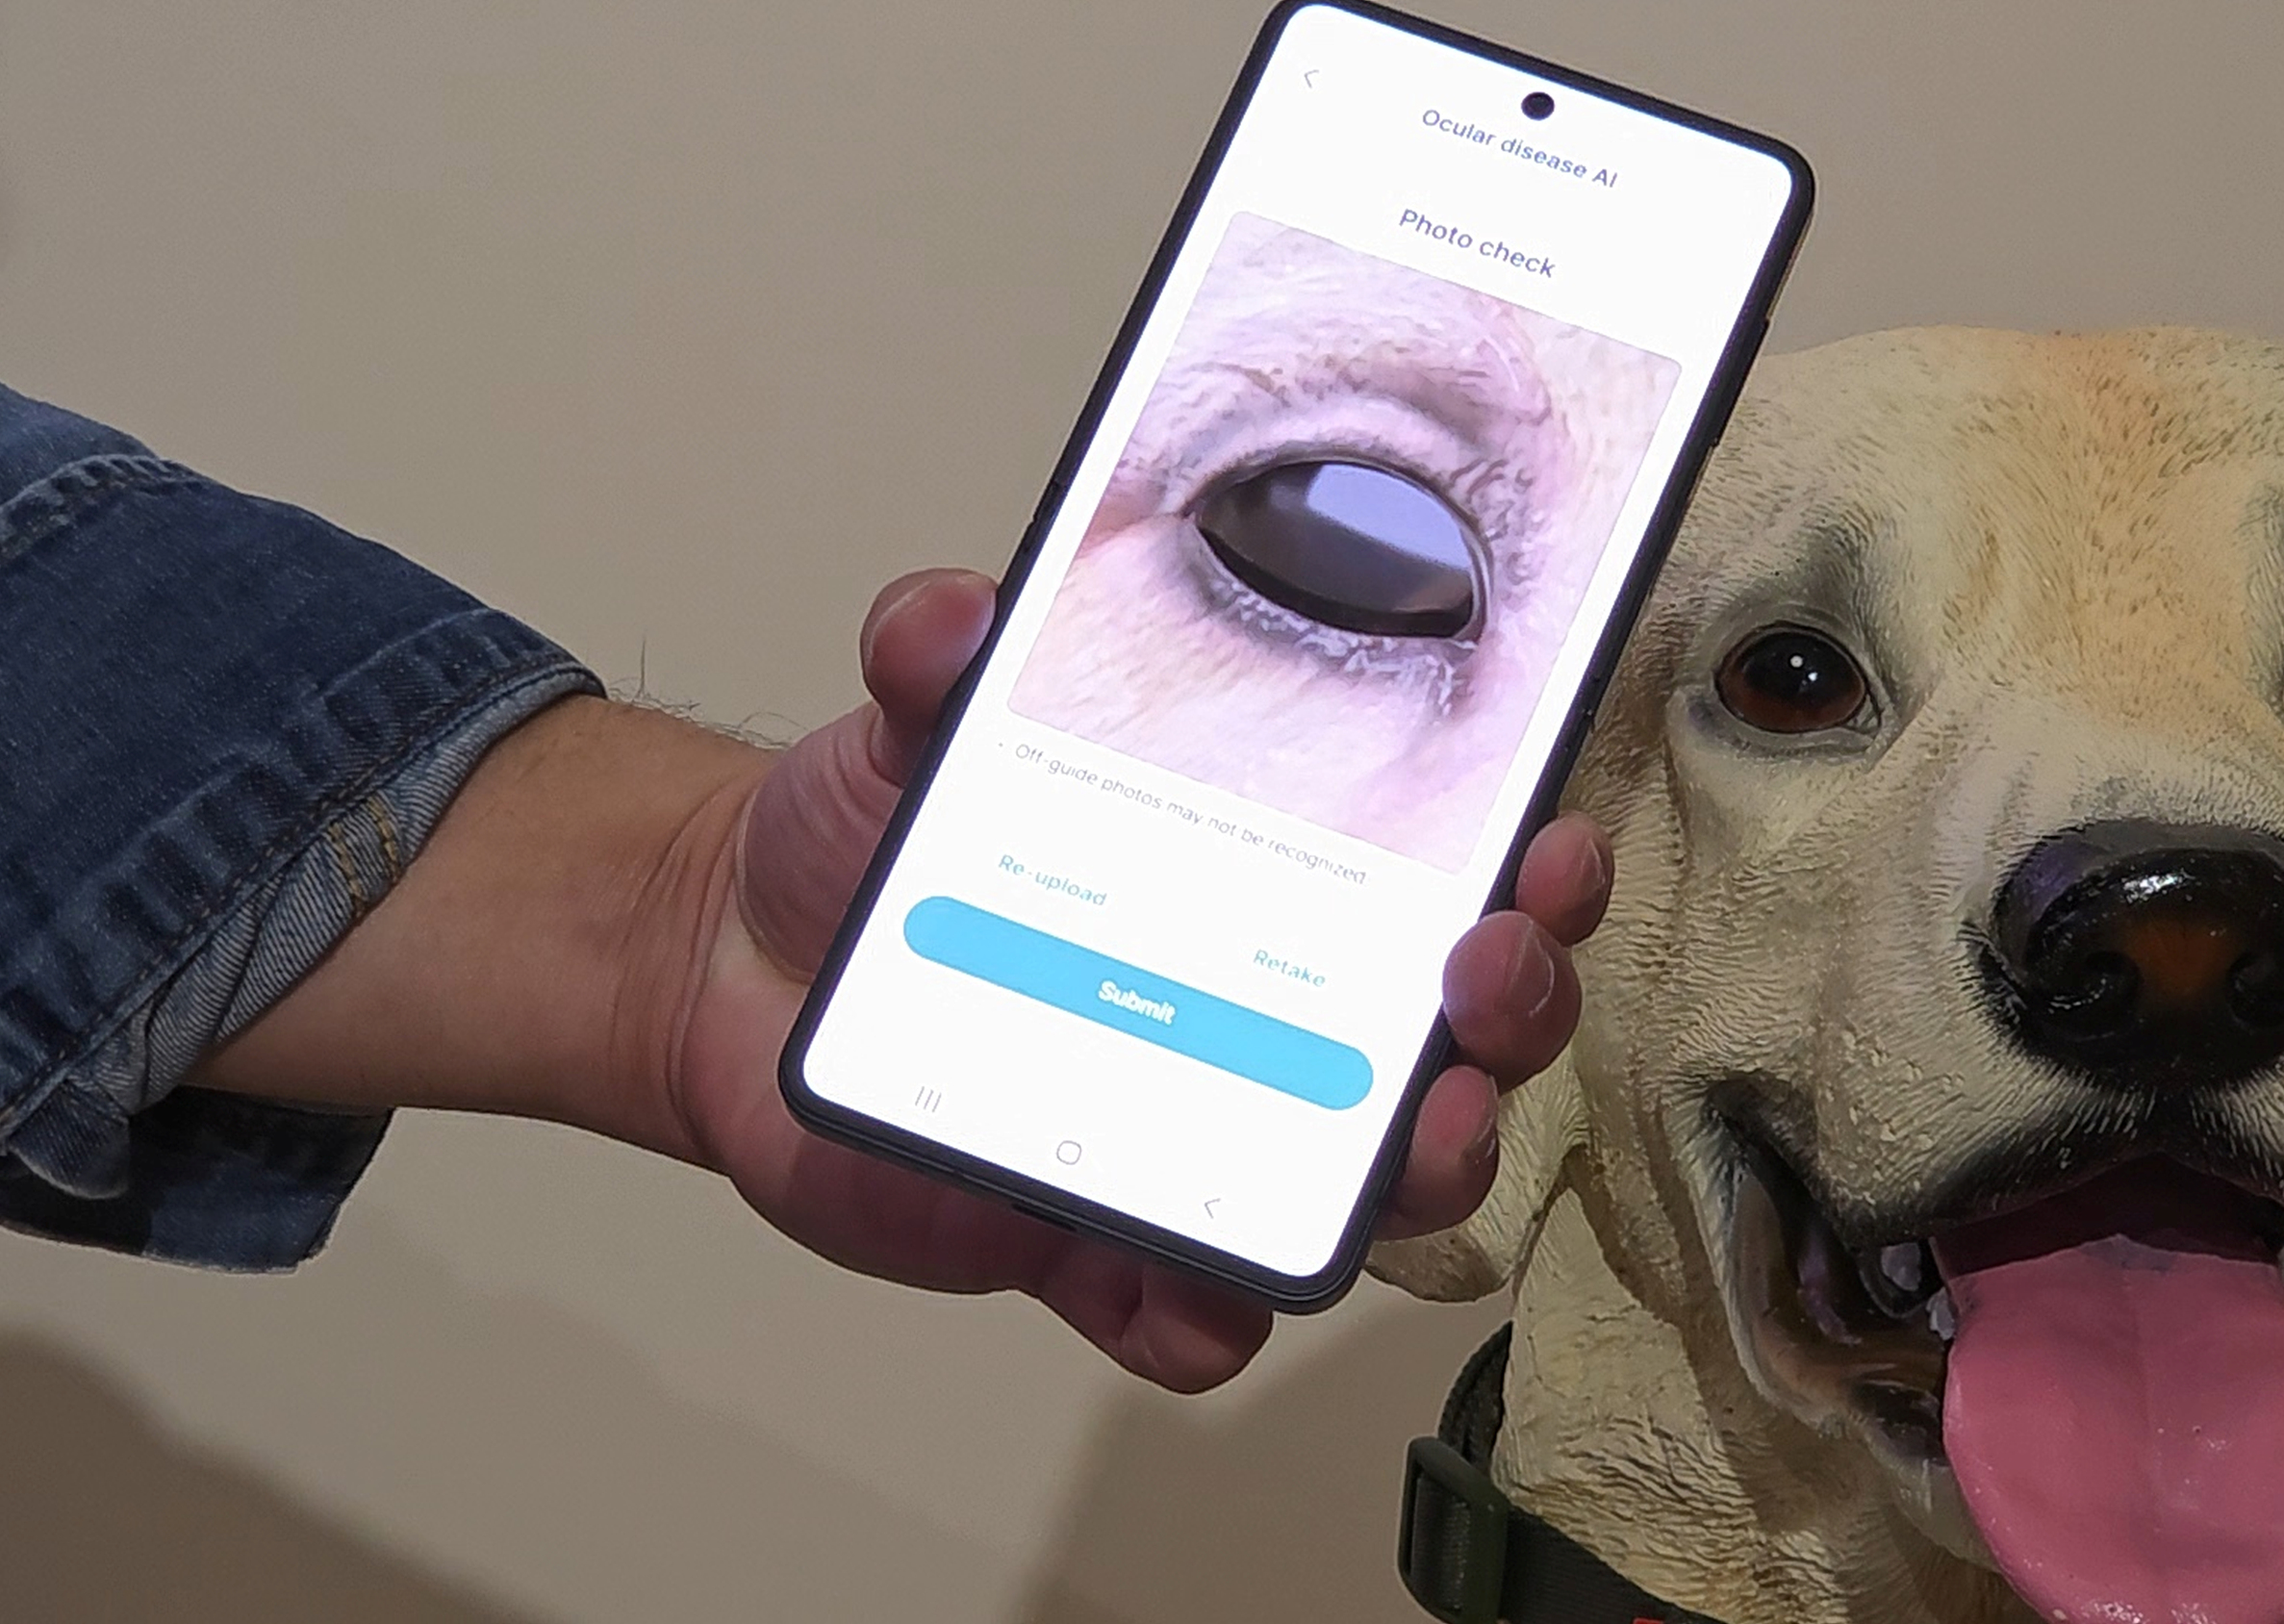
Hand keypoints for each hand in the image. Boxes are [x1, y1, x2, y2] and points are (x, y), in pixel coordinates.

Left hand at [200, 568, 1609, 1390]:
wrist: (736, 966)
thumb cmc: (874, 837)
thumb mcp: (909, 722)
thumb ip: (935, 660)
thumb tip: (948, 621)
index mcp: (1276, 880)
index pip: (1455, 877)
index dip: (1534, 871)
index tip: (1547, 840)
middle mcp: (1278, 1017)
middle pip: (1460, 1039)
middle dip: (1513, 1011)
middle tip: (1481, 970)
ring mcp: (1207, 1141)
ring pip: (1368, 1191)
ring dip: (1422, 1171)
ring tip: (1413, 1135)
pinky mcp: (1102, 1251)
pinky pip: (1188, 1316)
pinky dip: (1202, 1319)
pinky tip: (1185, 1290)